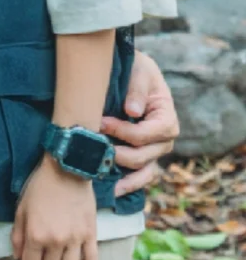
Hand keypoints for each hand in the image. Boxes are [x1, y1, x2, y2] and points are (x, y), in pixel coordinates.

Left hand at [12, 153, 97, 259]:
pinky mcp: (91, 235)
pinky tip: (78, 259)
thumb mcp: (21, 208)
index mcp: (36, 235)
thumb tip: (18, 257)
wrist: (66, 169)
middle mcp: (56, 242)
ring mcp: (75, 240)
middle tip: (44, 257)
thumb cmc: (40, 186)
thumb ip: (17, 235)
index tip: (30, 258)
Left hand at [101, 50, 178, 196]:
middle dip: (116, 151)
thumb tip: (132, 111)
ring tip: (98, 173)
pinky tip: (111, 189)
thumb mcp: (140, 70)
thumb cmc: (137, 70)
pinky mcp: (144, 157)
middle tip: (92, 142)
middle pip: (142, 156)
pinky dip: (128, 184)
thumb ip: (137, 88)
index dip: (123, 132)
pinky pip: (140, 177)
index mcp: (166, 118)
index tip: (101, 122)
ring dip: (120, 173)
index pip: (146, 134)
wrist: (132, 73)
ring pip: (141, 171)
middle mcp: (164, 140)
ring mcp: (155, 151)